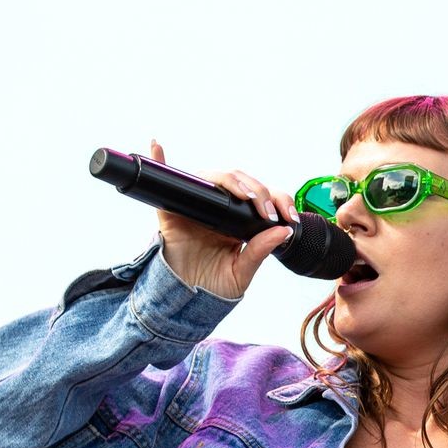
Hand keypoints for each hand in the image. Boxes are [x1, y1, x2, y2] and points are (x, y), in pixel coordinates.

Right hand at [147, 138, 298, 299]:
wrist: (184, 301)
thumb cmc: (213, 286)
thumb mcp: (242, 272)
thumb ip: (260, 251)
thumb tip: (284, 231)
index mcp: (239, 221)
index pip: (261, 199)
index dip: (278, 200)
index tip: (289, 216)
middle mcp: (219, 208)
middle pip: (240, 182)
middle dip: (260, 191)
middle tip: (268, 210)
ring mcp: (196, 206)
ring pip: (213, 178)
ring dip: (231, 180)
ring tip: (245, 195)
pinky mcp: (172, 212)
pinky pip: (166, 183)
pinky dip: (160, 160)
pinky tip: (158, 145)